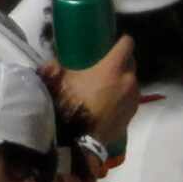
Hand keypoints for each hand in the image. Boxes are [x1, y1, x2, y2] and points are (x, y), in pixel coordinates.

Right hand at [44, 35, 141, 152]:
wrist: (81, 140)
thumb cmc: (71, 106)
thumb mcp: (59, 83)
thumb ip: (53, 69)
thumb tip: (49, 65)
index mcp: (113, 68)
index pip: (127, 45)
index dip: (122, 41)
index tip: (115, 42)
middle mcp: (128, 81)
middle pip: (131, 63)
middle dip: (123, 62)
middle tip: (108, 65)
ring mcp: (133, 99)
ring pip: (132, 83)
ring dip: (123, 82)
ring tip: (109, 86)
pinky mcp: (132, 115)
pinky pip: (130, 100)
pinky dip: (123, 98)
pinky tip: (110, 103)